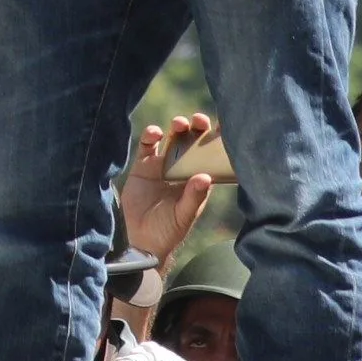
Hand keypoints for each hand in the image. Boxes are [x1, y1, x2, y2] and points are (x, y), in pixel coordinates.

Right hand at [115, 115, 220, 272]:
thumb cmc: (167, 231)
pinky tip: (154, 133)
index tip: (223, 127)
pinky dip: (150, 136)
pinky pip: (147, 146)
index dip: (217, 141)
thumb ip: (193, 197)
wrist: (138, 240)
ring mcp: (163, 166)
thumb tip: (204, 177)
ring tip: (179, 125)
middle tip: (199, 120)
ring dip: (177, 128)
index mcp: (198, 180)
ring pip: (172, 139)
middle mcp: (183, 169)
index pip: (212, 156)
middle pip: (194, 141)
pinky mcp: (143, 166)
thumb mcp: (183, 216)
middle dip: (198, 128)